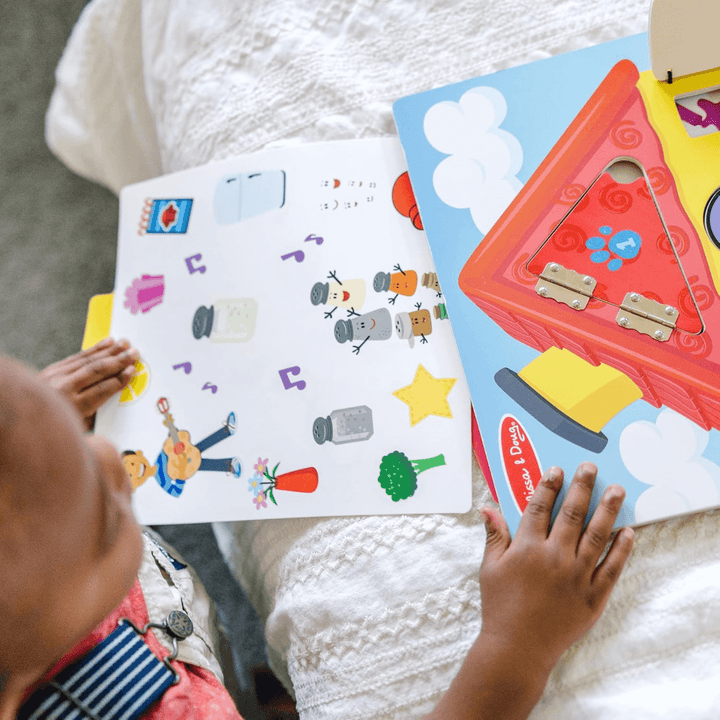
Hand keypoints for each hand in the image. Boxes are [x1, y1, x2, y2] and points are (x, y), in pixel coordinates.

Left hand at [41, 338, 138, 429]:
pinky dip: (94, 349)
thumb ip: (99, 409)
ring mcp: (55, 376)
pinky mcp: (52, 368)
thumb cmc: (60, 426)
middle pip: (96, 371)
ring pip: (88, 360)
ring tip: (125, 344)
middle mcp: (63, 388)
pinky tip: (107, 343)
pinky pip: (77, 356)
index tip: (132, 371)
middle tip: (134, 354)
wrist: (29, 417)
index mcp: (74, 407)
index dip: (120, 379)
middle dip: (119, 361)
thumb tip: (117, 389)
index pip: (103, 389)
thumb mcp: (82, 425)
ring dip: (110, 351)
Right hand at [427, 462, 633, 719]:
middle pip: (571, 514)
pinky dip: (622, 549)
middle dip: (581, 487)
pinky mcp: (593, 596)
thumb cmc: (500, 606)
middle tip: (590, 468)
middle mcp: (554, 557)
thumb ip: (494, 536)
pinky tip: (628, 532)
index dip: (548, 486)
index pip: (540, 507)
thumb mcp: (489, 568)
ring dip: (608, 510)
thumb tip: (488, 507)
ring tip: (617, 490)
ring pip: (597, 535)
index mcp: (527, 548)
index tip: (556, 469)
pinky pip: (612, 567)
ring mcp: (577, 576)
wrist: (518, 648)